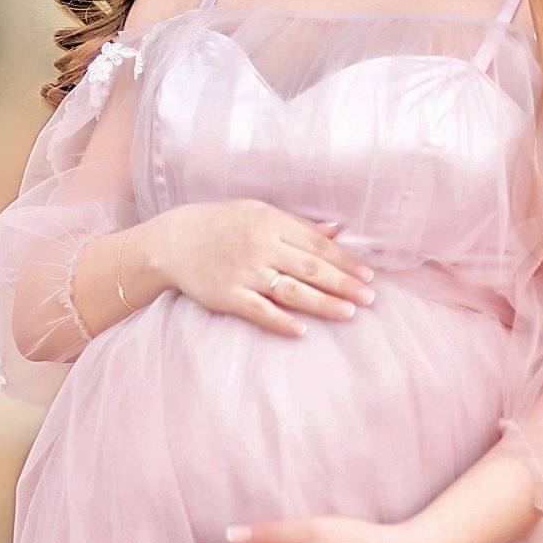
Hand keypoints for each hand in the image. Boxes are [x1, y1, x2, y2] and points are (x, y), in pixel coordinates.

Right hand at [150, 199, 376, 337]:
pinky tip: (302, 331)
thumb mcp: (257, 211)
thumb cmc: (218, 223)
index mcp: (271, 222)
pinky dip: (281, 322)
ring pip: (292, 291)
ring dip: (323, 304)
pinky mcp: (227, 296)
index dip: (346, 261)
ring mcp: (244, 272)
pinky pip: (259, 311)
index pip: (318, 245)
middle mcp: (260, 246)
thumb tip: (337, 230)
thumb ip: (296, 224)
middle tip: (370, 299)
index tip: (369, 276)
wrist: (171, 241)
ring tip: (349, 314)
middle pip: (312, 269)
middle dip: (344, 284)